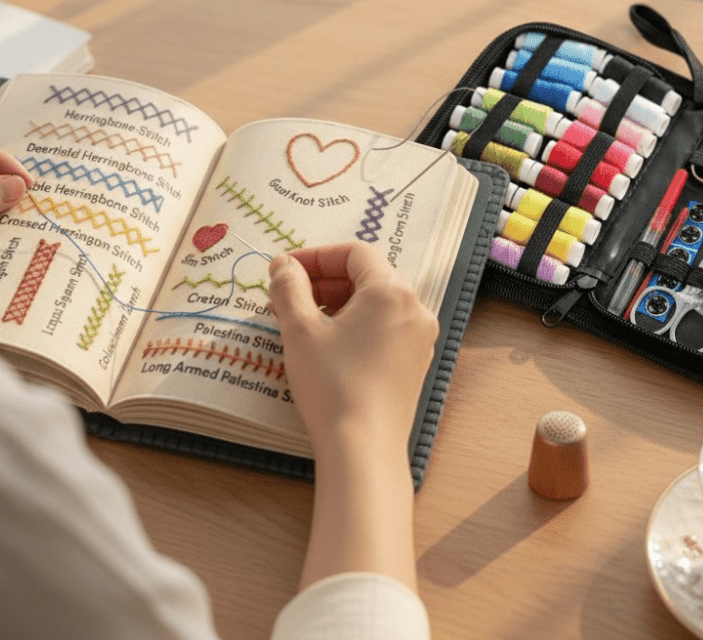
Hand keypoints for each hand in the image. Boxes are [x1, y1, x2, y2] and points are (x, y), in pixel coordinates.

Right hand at [267, 241, 438, 457]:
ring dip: (337, 303)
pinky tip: (327, 345)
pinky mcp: (415, 362)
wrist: (363, 449)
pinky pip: (385, 327)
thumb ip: (288, 287)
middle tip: (287, 296)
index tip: (284, 271)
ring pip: (375, 303)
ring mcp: (419, 337)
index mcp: (391, 290)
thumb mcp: (300, 329)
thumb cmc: (332, 385)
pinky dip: (356, 325)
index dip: (315, 256)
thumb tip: (283, 265)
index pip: (353, 253)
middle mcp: (415, 308)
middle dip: (323, 281)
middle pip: (366, 276)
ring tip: (301, 322)